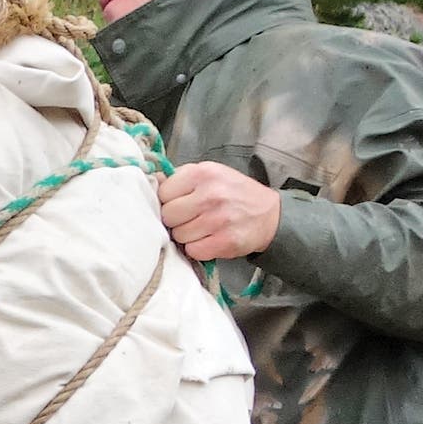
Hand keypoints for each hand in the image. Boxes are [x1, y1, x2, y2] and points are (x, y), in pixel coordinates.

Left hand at [159, 161, 282, 262]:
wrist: (270, 214)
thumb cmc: (234, 193)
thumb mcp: (211, 174)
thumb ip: (181, 178)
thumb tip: (152, 182)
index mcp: (202, 173)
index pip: (163, 193)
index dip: (168, 201)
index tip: (180, 203)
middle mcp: (210, 194)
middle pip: (168, 216)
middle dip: (176, 220)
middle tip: (191, 218)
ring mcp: (217, 219)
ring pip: (178, 235)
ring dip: (187, 235)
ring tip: (203, 228)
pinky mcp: (224, 241)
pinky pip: (193, 250)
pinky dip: (198, 248)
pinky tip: (209, 239)